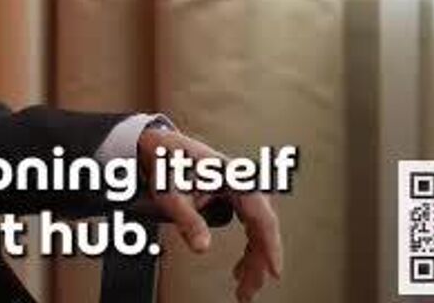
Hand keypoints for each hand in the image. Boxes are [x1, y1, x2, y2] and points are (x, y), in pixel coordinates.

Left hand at [137, 128, 283, 302]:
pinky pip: (251, 225)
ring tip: (244, 288)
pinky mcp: (237, 196)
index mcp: (232, 175)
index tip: (274, 271)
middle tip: (247, 292)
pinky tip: (241, 269)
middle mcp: (243, 180)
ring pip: (259, 229)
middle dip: (259, 261)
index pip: (260, 214)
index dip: (269, 244)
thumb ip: (187, 220)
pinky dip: (249, 247)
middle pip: (262, 226)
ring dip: (255, 258)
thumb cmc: (165, 163)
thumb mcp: (170, 193)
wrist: (158, 146)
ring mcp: (242, 188)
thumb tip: (202, 249)